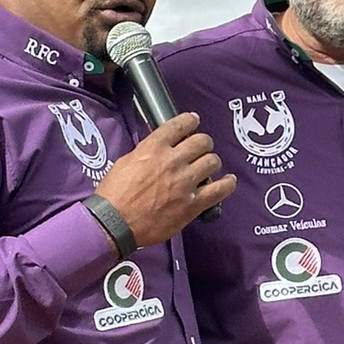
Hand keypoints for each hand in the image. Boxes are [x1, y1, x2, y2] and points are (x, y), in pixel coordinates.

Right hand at [95, 112, 234, 243]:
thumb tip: (158, 150)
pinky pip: (219, 190)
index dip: (190, 120)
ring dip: (212, 162)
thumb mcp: (126, 162)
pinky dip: (227, 184)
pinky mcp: (193, 204)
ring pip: (212, 162)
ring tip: (210, 165)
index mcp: (154, 148)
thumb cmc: (115, 194)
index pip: (179, 125)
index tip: (194, 121)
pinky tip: (229, 182)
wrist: (115, 223)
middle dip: (203, 143)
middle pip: (201, 142)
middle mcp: (173, 161)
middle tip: (201, 148)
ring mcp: (185, 183)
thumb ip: (146, 152)